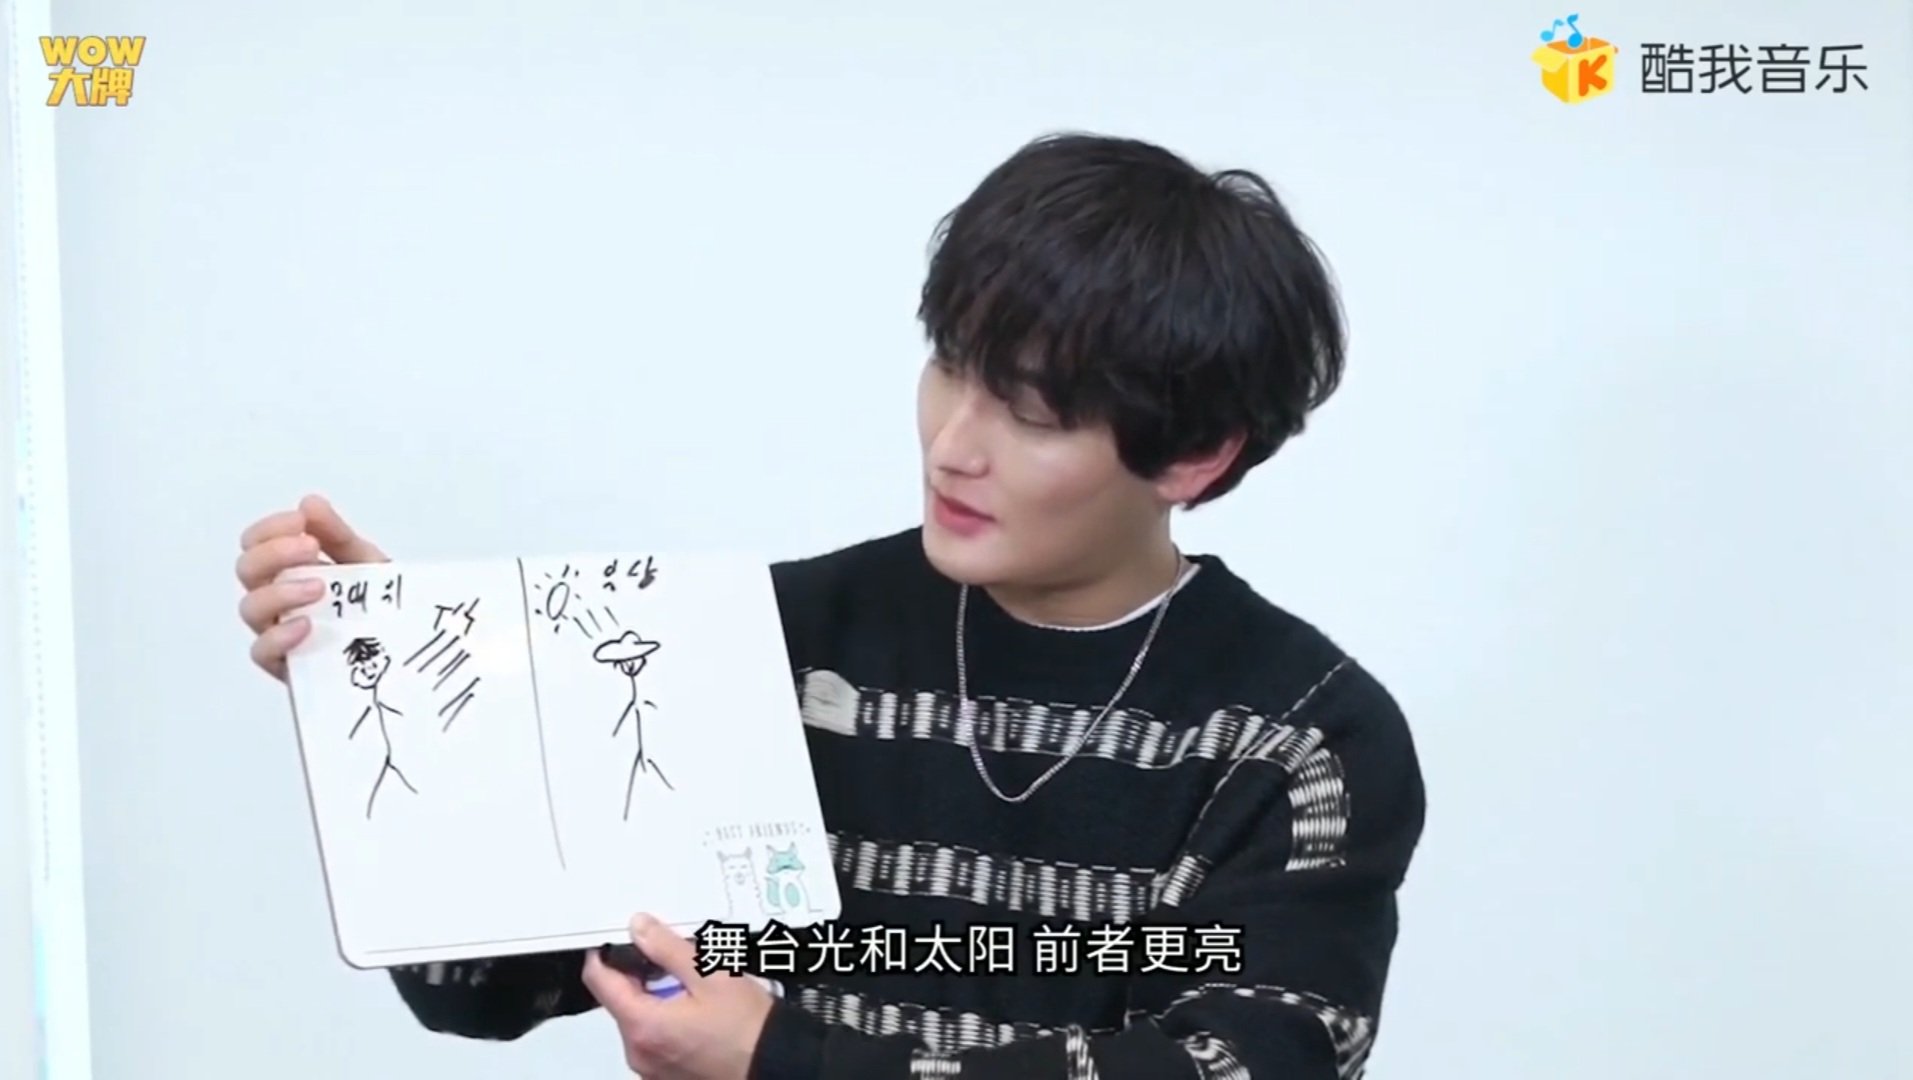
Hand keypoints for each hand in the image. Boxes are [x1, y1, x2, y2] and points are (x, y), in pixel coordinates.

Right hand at [235, 494, 388, 681]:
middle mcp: (277, 600)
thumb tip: (309, 503)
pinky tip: (307, 625)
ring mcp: (279, 634)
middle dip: (274, 553)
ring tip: (318, 588)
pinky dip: (279, 636)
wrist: (407, 658)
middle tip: (311, 548)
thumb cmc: (379, 609)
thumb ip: (339, 536)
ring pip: (250, 609)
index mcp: (290, 571)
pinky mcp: (288, 668)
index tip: (301, 522)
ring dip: (280, 592)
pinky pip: (262, 652)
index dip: (270, 529)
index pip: (256, 543)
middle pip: (247, 570)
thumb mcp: (366, 566)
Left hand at [582, 914, 773, 1079]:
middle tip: (676, 961)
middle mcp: (639, 1052)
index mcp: (643, 1026)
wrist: (777, 1064)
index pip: (600, 982)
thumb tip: (640, 929)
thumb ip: (668, 949)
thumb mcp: (711, 974)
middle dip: (641, 976)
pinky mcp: (667, 1075)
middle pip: (621, 1001)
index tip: (617, 939)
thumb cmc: (749, 1029)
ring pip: (640, 1020)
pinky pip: (655, 1039)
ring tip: (696, 988)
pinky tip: (699, 1012)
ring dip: (657, 999)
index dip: (604, 954)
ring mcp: (652, 1068)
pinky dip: (667, 1021)